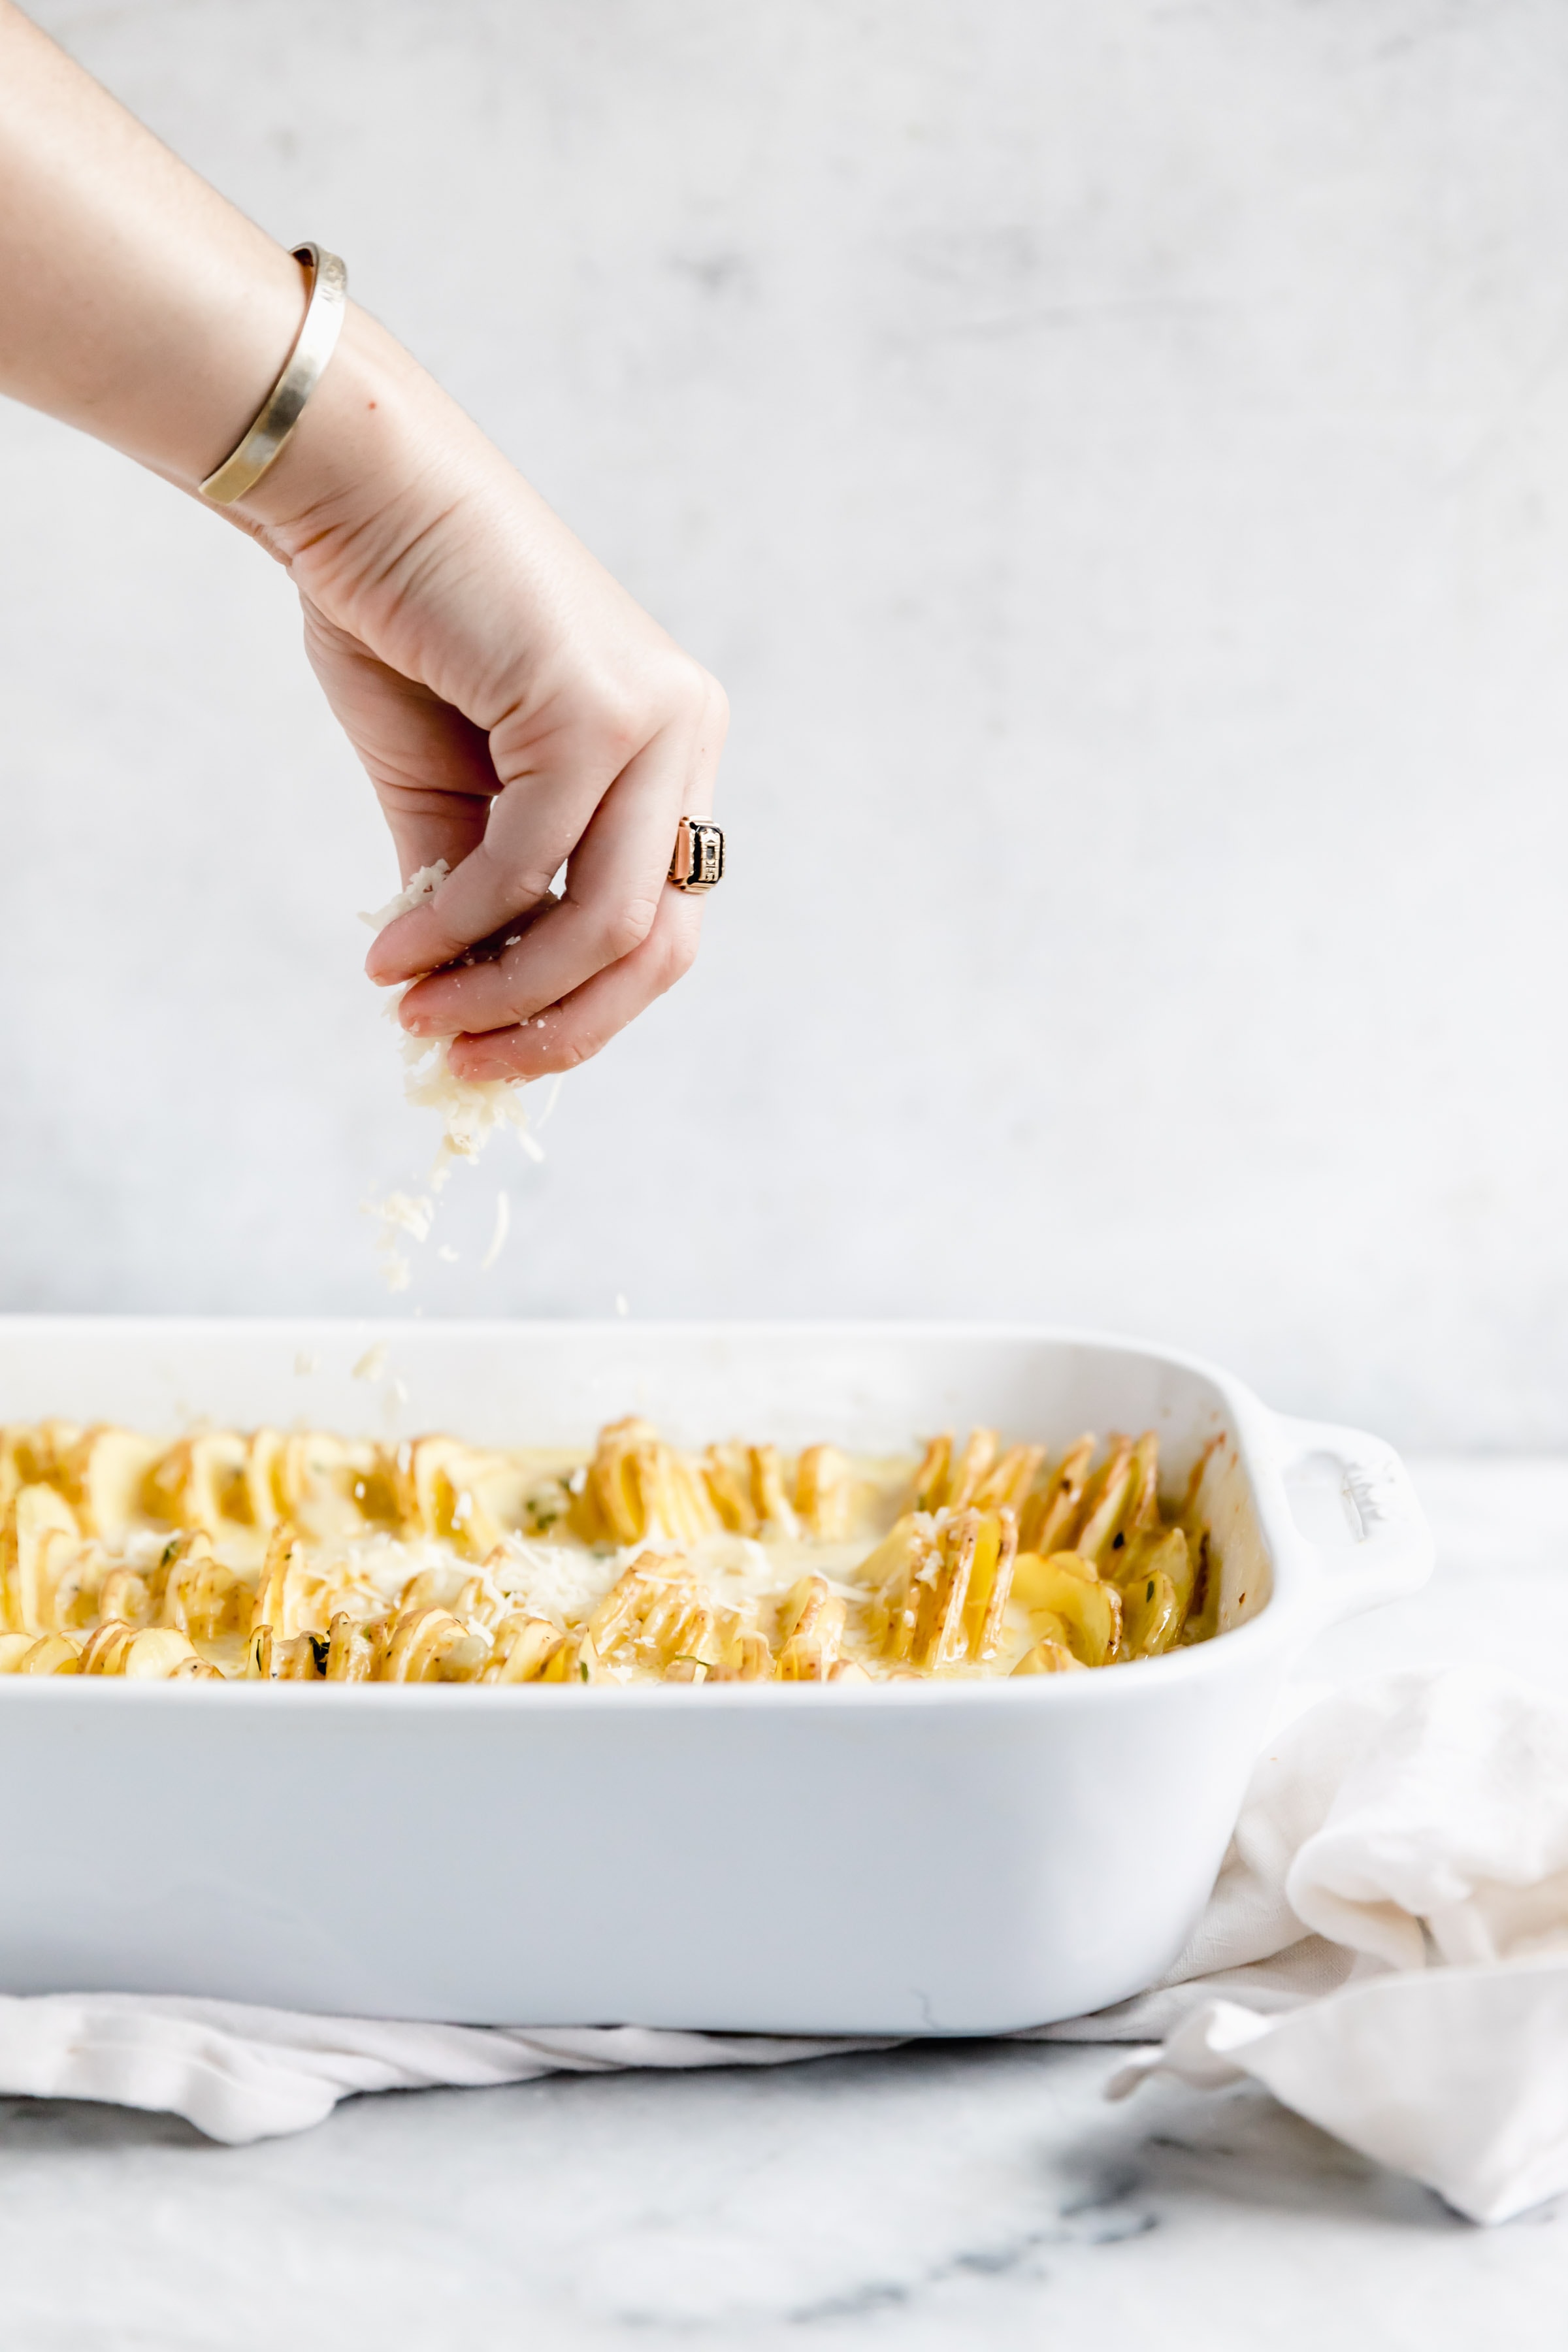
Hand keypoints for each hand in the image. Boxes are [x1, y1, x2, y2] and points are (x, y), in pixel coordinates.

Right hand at [239, 308, 726, 1080]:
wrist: (357, 496)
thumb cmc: (403, 627)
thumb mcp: (450, 793)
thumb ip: (480, 894)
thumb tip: (470, 1007)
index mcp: (673, 754)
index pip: (662, 925)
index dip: (583, 1013)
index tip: (487, 1054)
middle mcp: (689, 737)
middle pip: (660, 947)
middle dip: (560, 1029)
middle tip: (459, 1061)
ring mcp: (658, 723)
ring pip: (608, 926)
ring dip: (504, 992)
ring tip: (416, 1015)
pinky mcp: (596, 709)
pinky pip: (531, 867)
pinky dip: (457, 927)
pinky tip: (396, 953)